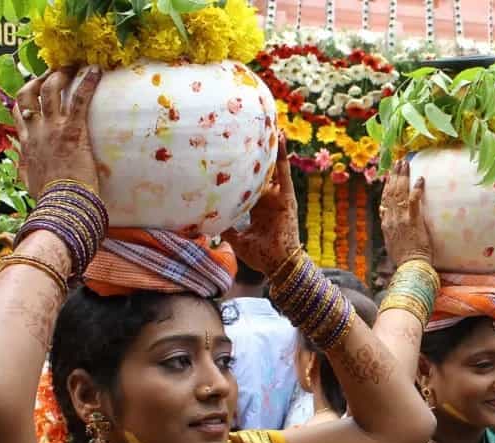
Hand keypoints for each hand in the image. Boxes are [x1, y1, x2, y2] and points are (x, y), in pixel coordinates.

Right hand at [13, 66, 101, 195]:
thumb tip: (21, 162)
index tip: (33, 89)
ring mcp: (53, 128)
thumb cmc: (49, 197)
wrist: (60, 203)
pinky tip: (95, 70)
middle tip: (53, 72)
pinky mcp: (73, 129)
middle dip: (40, 79)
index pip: (19, 112)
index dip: (26, 98)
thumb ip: (24, 167)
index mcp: (26, 142)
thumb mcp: (28, 180)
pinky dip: (87, 82)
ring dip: (61, 74)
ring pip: (51, 89)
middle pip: (29, 93)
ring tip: (73, 65)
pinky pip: (79, 99)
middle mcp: (35, 130)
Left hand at [225, 134, 298, 274]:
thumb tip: (207, 221)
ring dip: (269, 148)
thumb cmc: (261, 256)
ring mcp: (278, 197)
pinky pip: (283, 172)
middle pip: (260, 172)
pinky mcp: (287, 196)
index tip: (229, 157)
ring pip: (271, 168)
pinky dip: (282, 155)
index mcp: (258, 209)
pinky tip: (279, 137)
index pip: (247, 185)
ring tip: (264, 125)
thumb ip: (226, 228)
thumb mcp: (237, 240)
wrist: (279, 264)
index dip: (240, 172)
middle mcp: (269, 200)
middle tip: (244, 132)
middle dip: (254, 154)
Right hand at [380, 160, 431, 264]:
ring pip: (400, 192)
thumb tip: (383, 212)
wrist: (410, 266)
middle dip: (395, 175)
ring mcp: (402, 218)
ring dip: (403, 176)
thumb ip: (386, 224)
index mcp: (386, 222)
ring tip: (406, 164)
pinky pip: (414, 201)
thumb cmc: (403, 256)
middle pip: (392, 191)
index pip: (385, 199)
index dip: (387, 185)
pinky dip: (417, 189)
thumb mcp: (390, 239)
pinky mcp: (413, 221)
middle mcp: (392, 217)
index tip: (390, 174)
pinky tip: (420, 179)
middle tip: (398, 162)